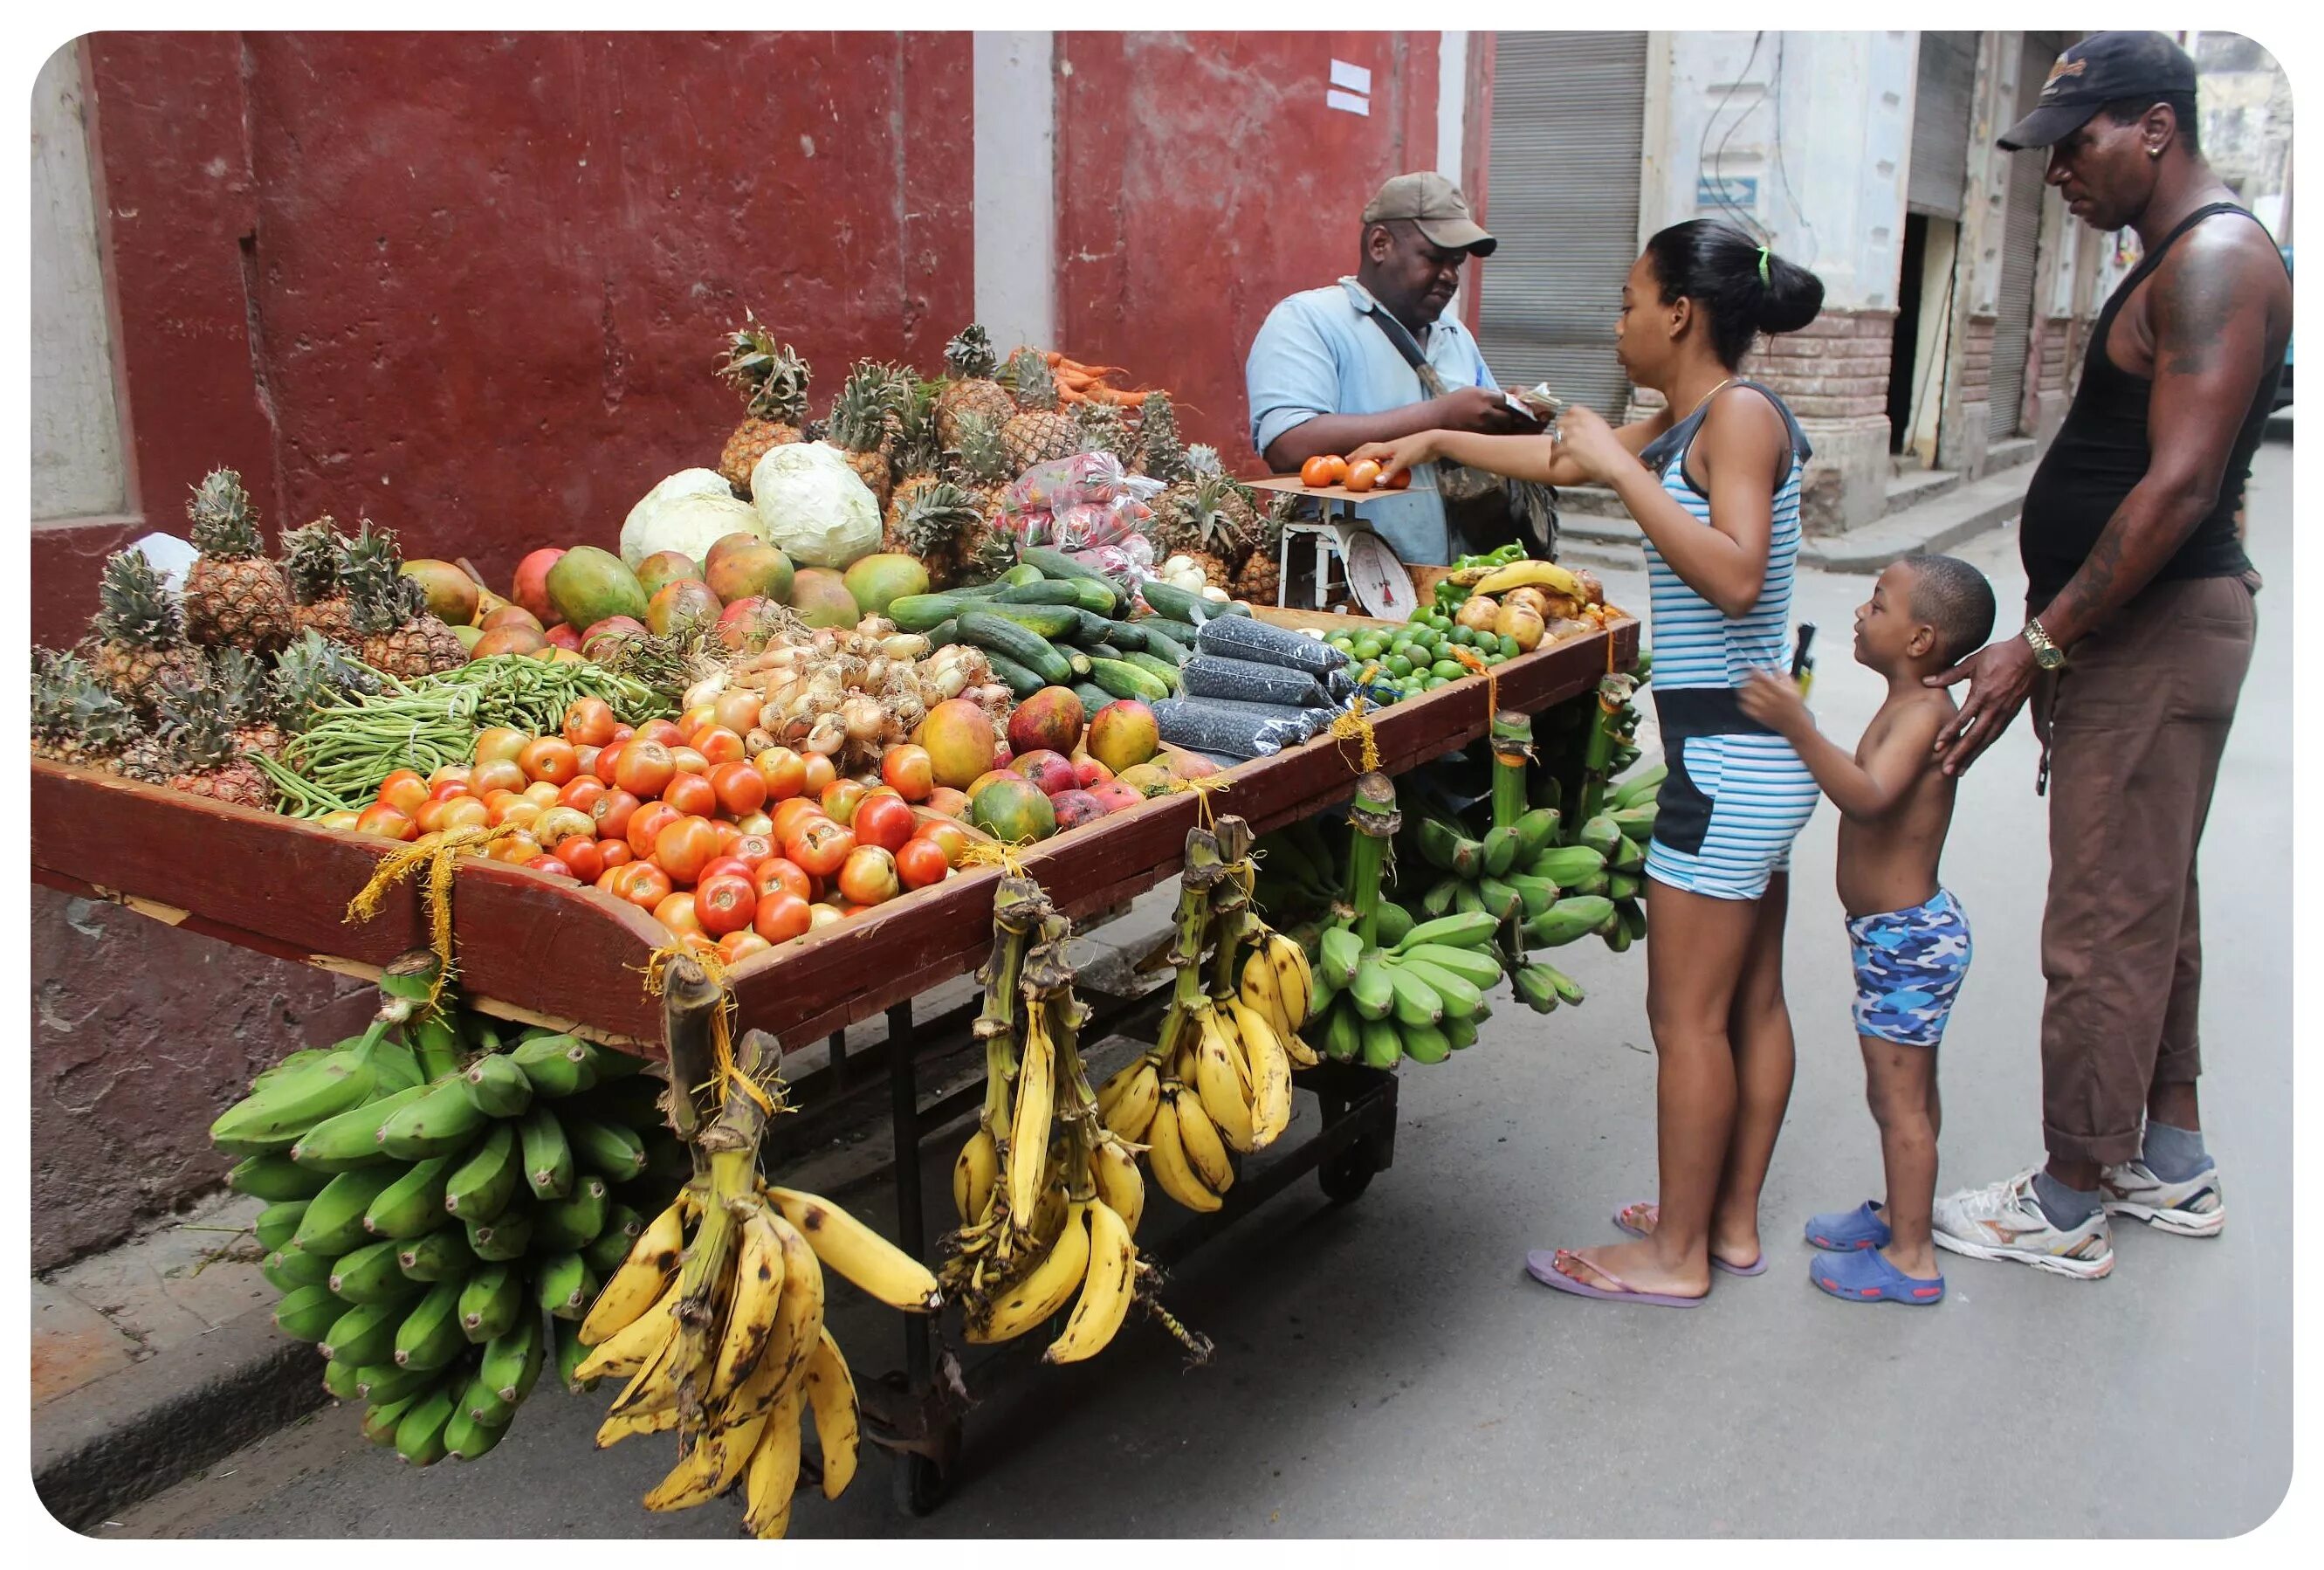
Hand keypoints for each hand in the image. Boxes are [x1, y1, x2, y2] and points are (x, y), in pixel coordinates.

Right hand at [1349, 434, 1436, 482]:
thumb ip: (1389, 472)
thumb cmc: (1417, 449)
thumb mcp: (1402, 461)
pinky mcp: (1403, 453)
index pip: (1365, 453)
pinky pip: (1387, 457)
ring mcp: (1395, 449)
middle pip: (1368, 448)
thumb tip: (1376, 482)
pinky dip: (1381, 460)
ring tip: (1362, 461)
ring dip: (1368, 455)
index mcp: (1385, 448)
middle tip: (1348, 459)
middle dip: (1358, 453)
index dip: (1355, 458)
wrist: (1434, 442)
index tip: (1344, 463)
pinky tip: (1382, 465)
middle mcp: (1388, 447)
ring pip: (1377, 451)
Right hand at [1434, 385, 1538, 435]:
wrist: (1436, 418)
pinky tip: (1520, 438)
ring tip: (1536, 429)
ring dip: (1522, 429)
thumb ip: (1493, 395)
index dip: (1525, 402)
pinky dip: (1511, 437)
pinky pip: (1499, 438)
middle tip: (1543, 419)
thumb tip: (1512, 397)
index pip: (1511, 399)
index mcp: (1485, 396)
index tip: (1536, 405)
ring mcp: (1482, 426)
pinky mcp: (1479, 436)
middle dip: (1528, 417)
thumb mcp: (1473, 391)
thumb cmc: (1455, 402)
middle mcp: (1485, 411)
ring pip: (1508, 429)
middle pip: (1513, 415)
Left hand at [1551, 402, 1629, 484]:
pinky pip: (1555, 452)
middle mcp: (1581, 422)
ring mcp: (1574, 433)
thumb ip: (1590, 425)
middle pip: (1560, 423)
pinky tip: (1554, 464)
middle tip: (1558, 440)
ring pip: (1556, 438)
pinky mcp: (1569, 446)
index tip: (1565, 424)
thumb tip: (1580, 428)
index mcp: (1590, 417)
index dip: (1566, 417)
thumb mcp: (1603, 430)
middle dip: (1558, 432)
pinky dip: (1553, 460)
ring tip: (1555, 455)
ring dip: (1554, 447)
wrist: (1615, 462)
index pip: (1572, 410)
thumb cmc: (1613, 451)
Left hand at [1738, 667, 1808, 736]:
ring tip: (1745, 686)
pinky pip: (1746, 708)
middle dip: (1750, 680)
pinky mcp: (1760, 717)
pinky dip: (1743, 702)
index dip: (1756, 672)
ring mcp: (1764, 709)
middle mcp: (1771, 700)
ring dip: (1744, 690)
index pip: (1764, 679)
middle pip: (1754, 686)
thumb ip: (1785, 678)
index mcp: (1781, 692)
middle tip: (1750, 677)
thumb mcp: (1795, 689)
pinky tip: (1745, 698)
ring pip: (1748, 697)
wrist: (1795, 725)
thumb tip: (1776, 669)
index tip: (1754, 668)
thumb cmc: (1796, 707)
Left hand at [1925, 636, 2035, 775]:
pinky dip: (1984, 747)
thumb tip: (1926, 681)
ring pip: (1987, 740)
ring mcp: (2005, 712)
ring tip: (1959, 771)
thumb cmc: (2000, 655)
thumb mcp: (1973, 662)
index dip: (1950, 733)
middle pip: (1975, 736)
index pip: (1964, 719)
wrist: (2033, 654)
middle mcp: (1995, 707)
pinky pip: (1996, 734)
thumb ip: (1949, 674)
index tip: (1937, 747)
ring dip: (1972, 756)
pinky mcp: (2012, 714)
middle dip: (1960, 755)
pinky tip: (1976, 755)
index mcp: (1983, 694)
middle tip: (1946, 771)